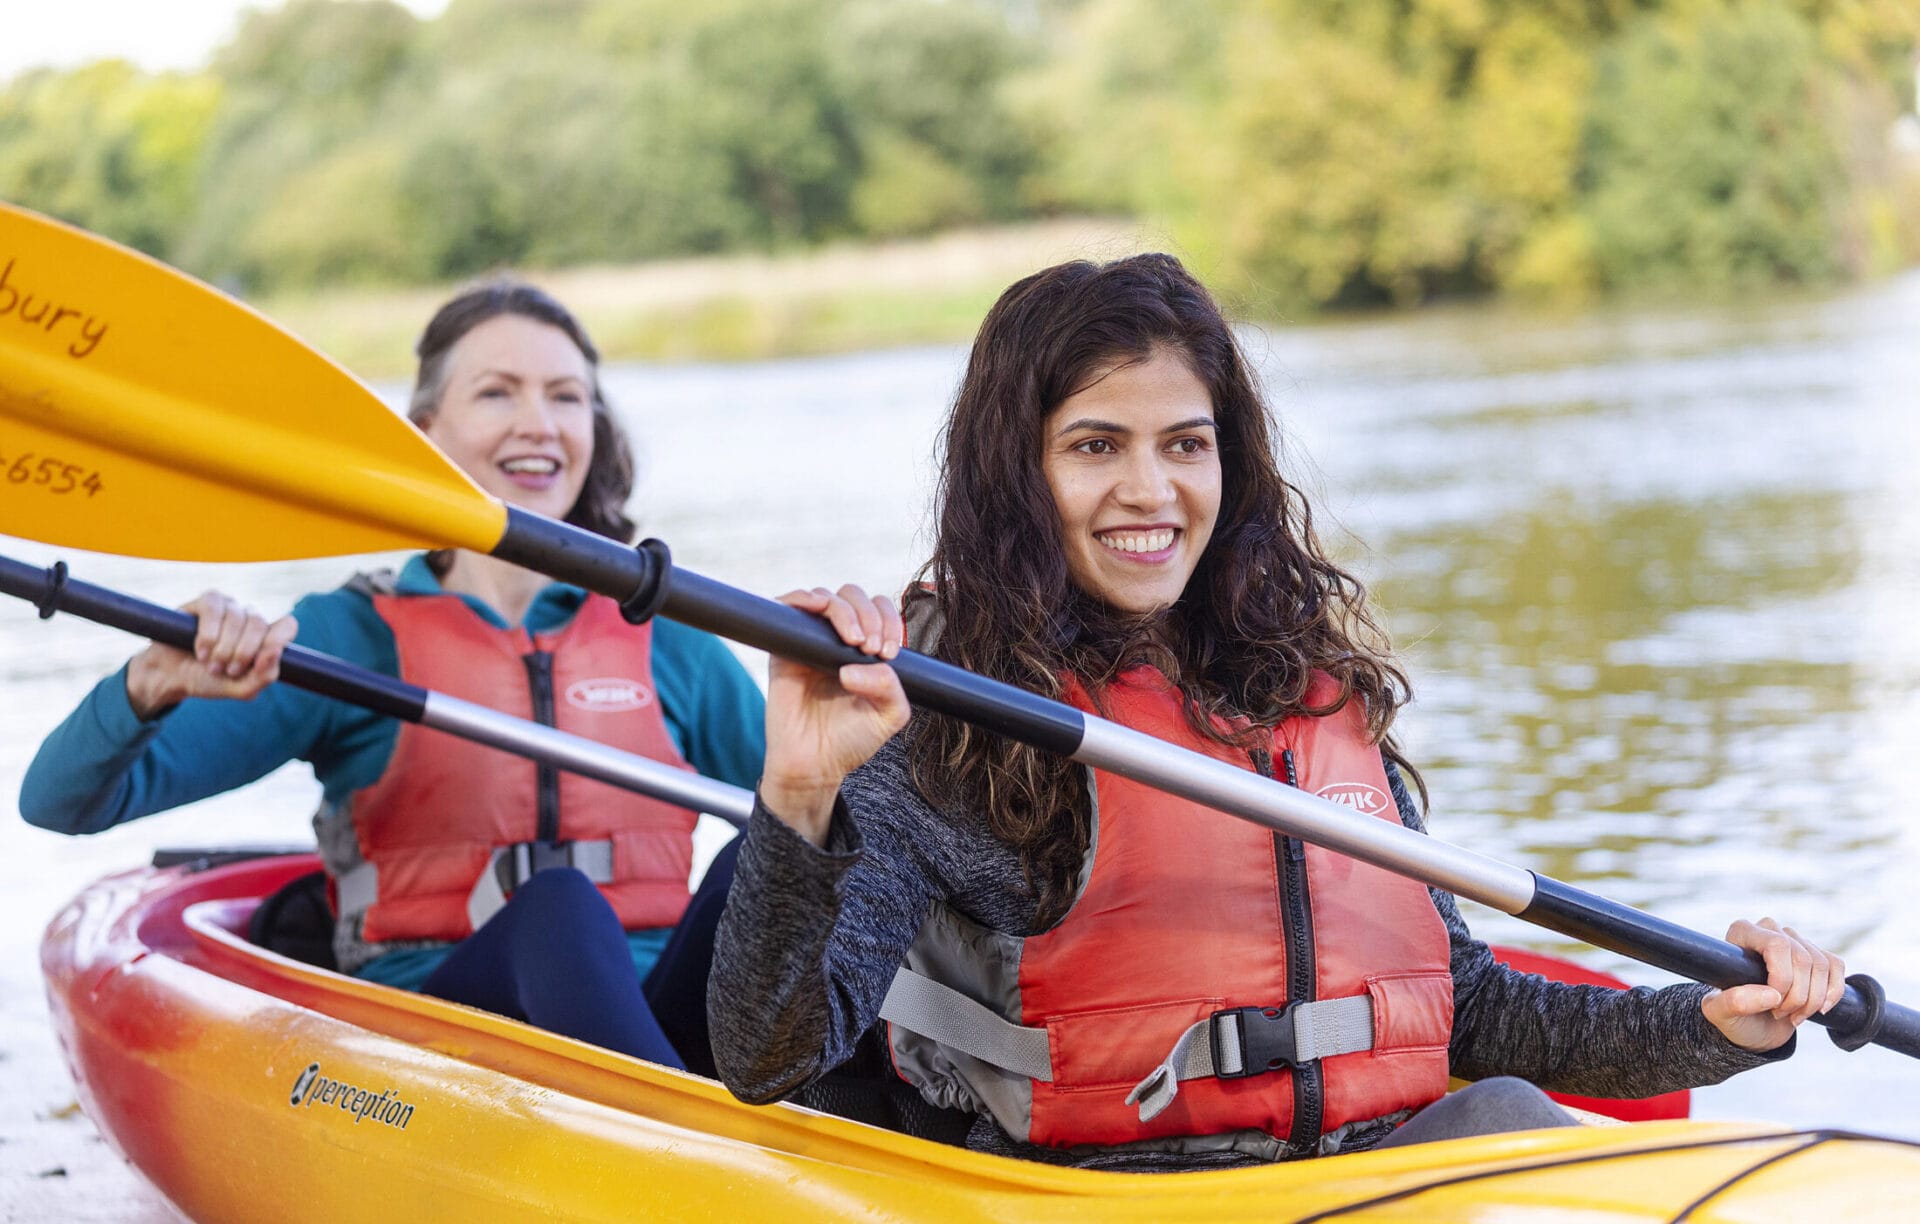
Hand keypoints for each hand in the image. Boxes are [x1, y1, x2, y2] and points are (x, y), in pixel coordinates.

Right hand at [124, 591, 297, 719]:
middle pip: (259, 625)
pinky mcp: (205, 601)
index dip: (277, 640)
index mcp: (265, 637)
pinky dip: (208, 635)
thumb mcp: (241, 689)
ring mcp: (229, 607)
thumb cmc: (210, 680)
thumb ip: (265, 676)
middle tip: (226, 670)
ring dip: (222, 649)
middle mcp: (249, 618)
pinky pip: (214, 610)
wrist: (172, 677)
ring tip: (210, 665)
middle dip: (242, 653)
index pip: (287, 626)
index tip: (261, 660)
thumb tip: (276, 651)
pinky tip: (200, 650)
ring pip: (237, 618)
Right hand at [759, 585, 907, 845]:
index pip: (879, 611)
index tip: (888, 651)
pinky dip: (802, 598)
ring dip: (844, 611)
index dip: (888, 620)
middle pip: (852, 597)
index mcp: (865, 650)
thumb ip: (891, 686)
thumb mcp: (889, 715)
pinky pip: (787, 608)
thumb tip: (856, 664)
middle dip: (868, 615)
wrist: (815, 765)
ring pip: (825, 598)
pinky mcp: (782, 649)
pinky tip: (817, 607)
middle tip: (870, 647)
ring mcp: (809, 642)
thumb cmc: (850, 740)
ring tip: (854, 641)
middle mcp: (836, 640)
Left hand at [1700, 918, 1845, 1051]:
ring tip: (1792, 1016)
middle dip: (1797, 995)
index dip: (1783, 977)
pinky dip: (1832, 993)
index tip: (1772, 1003)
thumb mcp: (1720, 1013)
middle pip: (1802, 957)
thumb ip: (1734, 1002)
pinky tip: (1818, 1009)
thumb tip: (1771, 994)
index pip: (1777, 944)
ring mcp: (1794, 940)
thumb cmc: (1732, 1015)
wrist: (1752, 1025)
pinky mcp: (1815, 956)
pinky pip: (1836, 966)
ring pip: (1821, 965)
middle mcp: (1769, 929)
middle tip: (1779, 1014)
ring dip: (1813, 1000)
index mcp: (1742, 932)